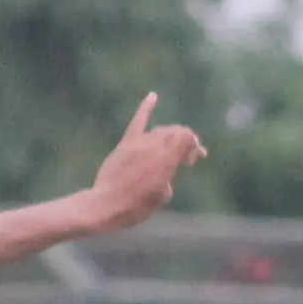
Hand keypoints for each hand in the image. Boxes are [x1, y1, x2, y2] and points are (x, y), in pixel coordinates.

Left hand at [77, 96, 207, 232]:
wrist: (106, 204)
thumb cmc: (136, 206)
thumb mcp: (162, 196)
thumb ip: (169, 177)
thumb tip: (167, 170)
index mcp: (167, 159)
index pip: (187, 139)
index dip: (195, 146)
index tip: (195, 159)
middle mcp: (154, 146)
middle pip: (175, 133)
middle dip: (185, 142)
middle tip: (186, 158)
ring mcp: (139, 143)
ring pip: (160, 131)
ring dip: (170, 136)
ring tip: (173, 147)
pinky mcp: (126, 144)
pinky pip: (138, 122)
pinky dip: (146, 108)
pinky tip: (153, 97)